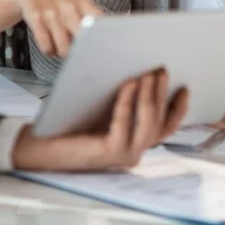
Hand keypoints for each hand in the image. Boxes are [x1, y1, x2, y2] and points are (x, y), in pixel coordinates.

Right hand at [11, 0, 103, 57]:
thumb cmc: (55, 4)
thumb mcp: (75, 6)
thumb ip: (90, 21)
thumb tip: (105, 45)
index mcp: (83, 5)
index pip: (102, 23)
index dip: (104, 39)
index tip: (103, 50)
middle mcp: (69, 7)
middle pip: (84, 41)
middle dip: (82, 52)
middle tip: (77, 52)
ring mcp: (52, 12)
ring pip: (65, 49)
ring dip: (62, 53)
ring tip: (59, 46)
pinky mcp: (35, 18)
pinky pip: (47, 47)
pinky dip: (48, 50)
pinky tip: (48, 44)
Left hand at [12, 69, 188, 171]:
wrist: (40, 142)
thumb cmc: (70, 122)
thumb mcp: (102, 108)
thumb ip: (122, 99)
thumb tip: (141, 72)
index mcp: (134, 141)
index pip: (166, 127)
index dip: (178, 108)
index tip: (185, 87)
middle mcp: (133, 151)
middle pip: (158, 122)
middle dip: (162, 93)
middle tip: (162, 70)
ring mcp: (122, 155)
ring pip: (146, 125)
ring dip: (149, 97)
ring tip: (147, 75)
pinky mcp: (108, 153)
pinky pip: (123, 126)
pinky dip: (126, 103)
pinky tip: (127, 85)